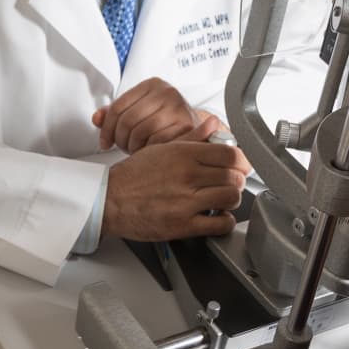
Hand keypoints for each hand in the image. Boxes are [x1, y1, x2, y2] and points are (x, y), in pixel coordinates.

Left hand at [92, 77, 224, 152]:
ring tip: (136, 149)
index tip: (105, 141)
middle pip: (127, 120)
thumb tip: (97, 118)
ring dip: (133, 147)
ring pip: (140, 132)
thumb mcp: (140, 112)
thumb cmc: (167, 122)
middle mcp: (166, 92)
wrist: (200, 130)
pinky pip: (156, 142)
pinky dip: (149, 151)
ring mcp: (178, 107)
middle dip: (120, 139)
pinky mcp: (187, 125)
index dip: (106, 128)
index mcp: (152, 85)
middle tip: (122, 147)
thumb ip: (116, 114)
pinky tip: (149, 152)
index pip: (118, 106)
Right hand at [101, 141, 250, 240]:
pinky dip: (224, 221)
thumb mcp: (162, 148)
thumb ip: (192, 137)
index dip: (239, 161)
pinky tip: (216, 216)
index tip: (237, 166)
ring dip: (232, 200)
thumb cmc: (133, 175)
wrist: (109, 199)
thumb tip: (213, 124)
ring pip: (231, 198)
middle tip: (229, 183)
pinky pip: (220, 224)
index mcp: (183, 154)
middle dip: (236, 181)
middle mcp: (187, 176)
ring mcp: (186, 201)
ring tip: (222, 200)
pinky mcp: (183, 225)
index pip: (230, 154)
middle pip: (234, 177)